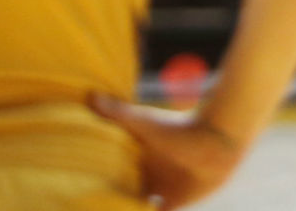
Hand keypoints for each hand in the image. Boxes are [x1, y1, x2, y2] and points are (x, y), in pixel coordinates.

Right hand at [89, 93, 243, 208]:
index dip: (94, 185)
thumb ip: (118, 112)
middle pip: (120, 193)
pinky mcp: (176, 203)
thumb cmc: (180, 128)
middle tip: (86, 204)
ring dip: (126, 208)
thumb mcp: (144, 122)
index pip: (108, 177)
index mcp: (134, 160)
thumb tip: (91, 95)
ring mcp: (160, 191)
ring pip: (136, 206)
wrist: (218, 138)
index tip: (77, 191)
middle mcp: (145, 176)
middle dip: (107, 200)